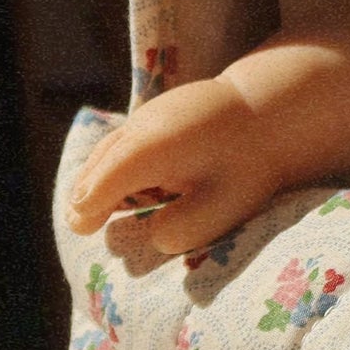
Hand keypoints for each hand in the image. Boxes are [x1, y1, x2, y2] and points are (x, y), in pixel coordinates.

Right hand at [65, 76, 285, 254]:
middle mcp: (143, 124)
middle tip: (83, 224)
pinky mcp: (152, 115)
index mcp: (154, 147)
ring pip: (106, 152)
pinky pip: (121, 144)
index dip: (89, 207)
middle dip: (87, 197)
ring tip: (91, 212)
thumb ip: (182, 229)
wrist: (267, 111)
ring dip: (97, 181)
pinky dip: (113, 167)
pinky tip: (120, 191)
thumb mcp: (224, 206)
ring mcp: (146, 115)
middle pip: (98, 166)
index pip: (104, 180)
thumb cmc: (247, 164)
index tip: (84, 227)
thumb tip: (152, 238)